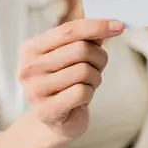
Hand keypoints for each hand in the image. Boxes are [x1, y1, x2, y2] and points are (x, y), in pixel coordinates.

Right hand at [17, 19, 124, 140]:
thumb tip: (112, 26)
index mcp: (32, 48)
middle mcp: (28, 68)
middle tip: (97, 68)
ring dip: (95, 78)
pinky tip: (81, 99)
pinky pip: (82, 92)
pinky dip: (89, 93)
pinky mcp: (46, 112)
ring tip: (86, 85)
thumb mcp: (75, 56)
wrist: (56, 121)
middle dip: (99, 58)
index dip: (97, 26)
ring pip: (84, 71)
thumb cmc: (67, 83)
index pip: (69, 30)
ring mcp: (34, 90)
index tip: (120, 26)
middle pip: (80, 49)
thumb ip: (88, 38)